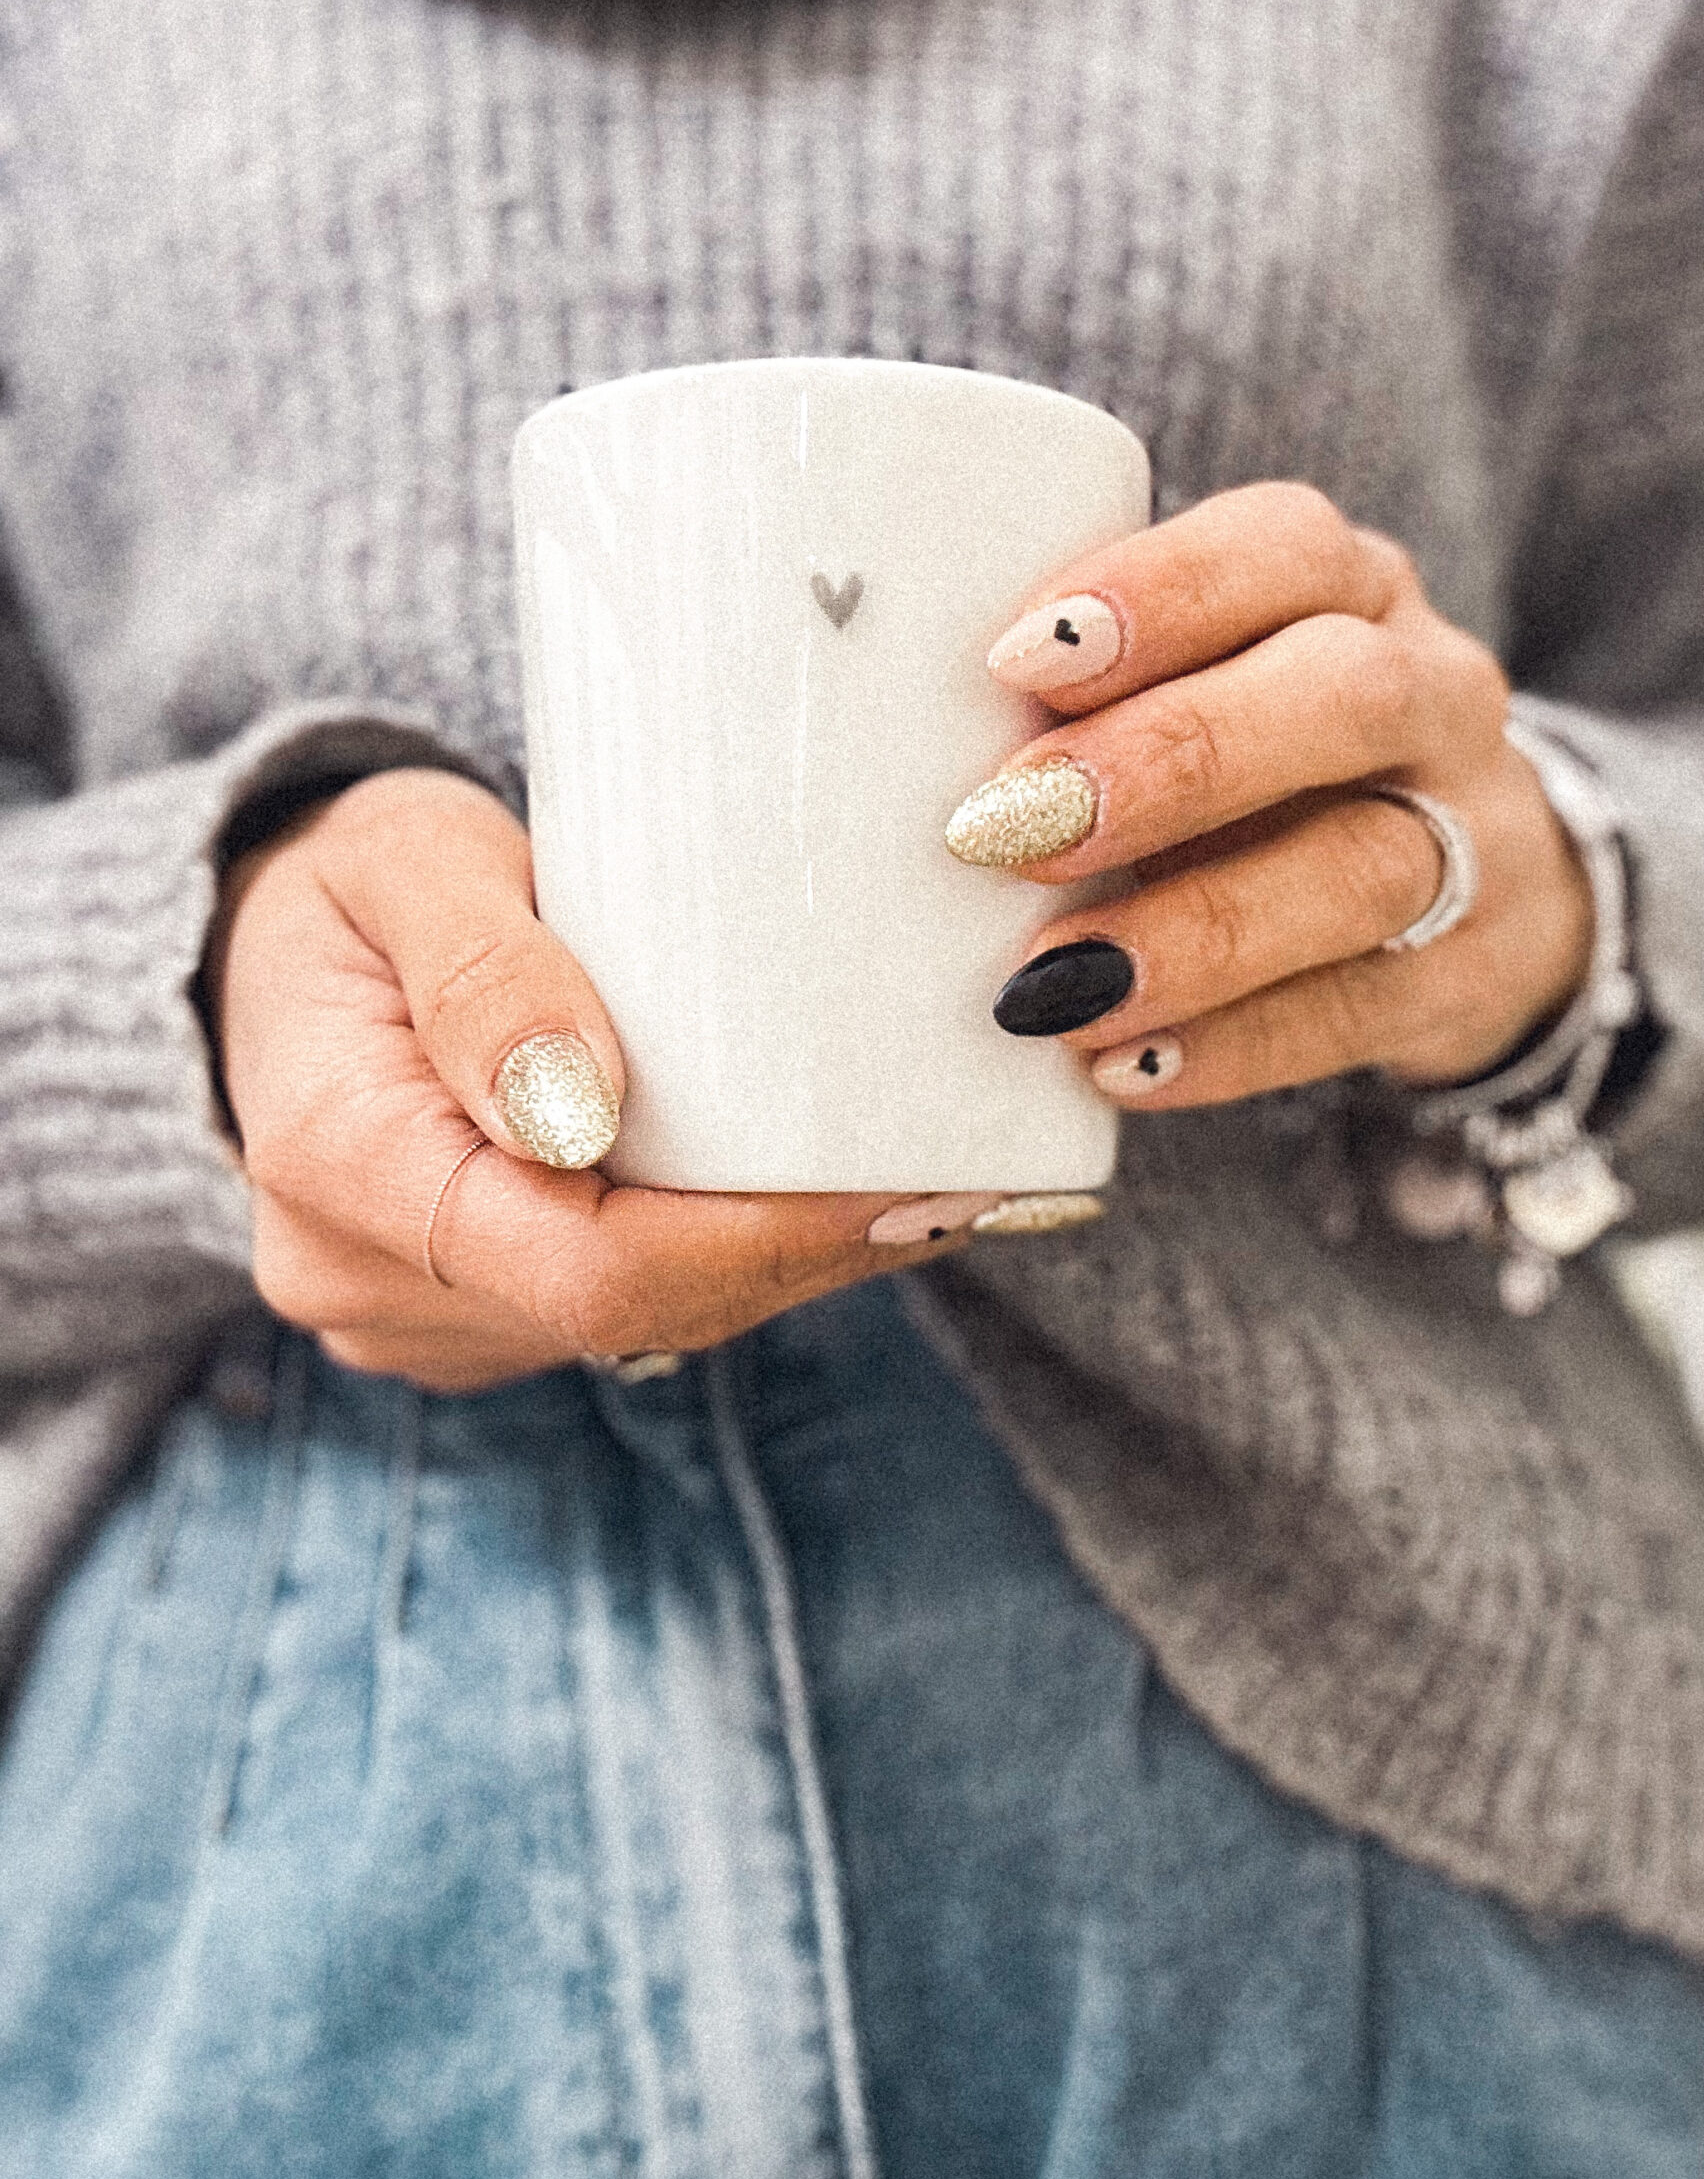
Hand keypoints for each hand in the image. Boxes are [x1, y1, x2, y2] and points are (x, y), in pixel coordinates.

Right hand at [209, 769, 975, 1391]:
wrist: (257, 957)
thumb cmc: (342, 887)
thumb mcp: (400, 857)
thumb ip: (485, 968)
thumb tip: (580, 1110)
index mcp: (342, 1164)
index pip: (591, 1267)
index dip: (768, 1240)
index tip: (910, 1182)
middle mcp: (369, 1278)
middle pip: (642, 1306)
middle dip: (814, 1251)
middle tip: (971, 1178)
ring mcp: (418, 1318)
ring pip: (646, 1321)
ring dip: (789, 1261)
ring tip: (931, 1180)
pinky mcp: (467, 1317)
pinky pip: (622, 1307)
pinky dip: (730, 1256)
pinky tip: (825, 1195)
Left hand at [951, 484, 1591, 1103]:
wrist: (1468, 894)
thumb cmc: (1259, 770)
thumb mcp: (1198, 691)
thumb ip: (1074, 698)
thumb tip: (827, 749)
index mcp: (1346, 588)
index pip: (1283, 546)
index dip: (1159, 592)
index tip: (1017, 658)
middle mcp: (1428, 693)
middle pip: (1343, 697)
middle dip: (1172, 760)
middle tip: (1010, 828)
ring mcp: (1467, 839)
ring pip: (1365, 867)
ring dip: (1195, 929)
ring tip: (1051, 986)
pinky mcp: (1462, 977)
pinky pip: (1357, 1013)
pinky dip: (1232, 1045)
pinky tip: (1122, 1067)